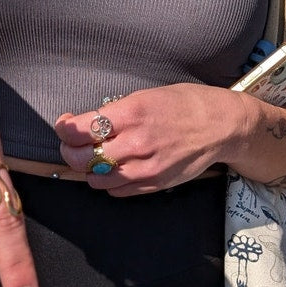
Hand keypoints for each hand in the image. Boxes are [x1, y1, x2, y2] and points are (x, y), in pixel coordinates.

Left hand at [55, 84, 231, 195]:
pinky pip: (117, 190)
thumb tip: (85, 124)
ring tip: (96, 156)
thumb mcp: (145, 96)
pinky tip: (115, 167)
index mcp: (130, 113)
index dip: (64, 128)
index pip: (79, 130)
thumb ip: (114, 113)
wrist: (222, 126)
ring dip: (88, 169)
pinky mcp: (154, 184)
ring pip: (96, 179)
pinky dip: (108, 181)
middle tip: (73, 143)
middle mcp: (136, 143)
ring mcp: (145, 167)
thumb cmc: (184, 104)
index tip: (65, 125)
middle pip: (81, 158)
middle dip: (69, 151)